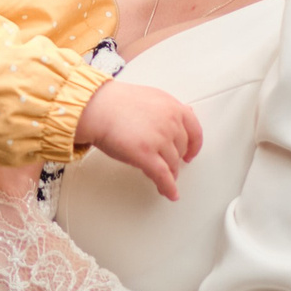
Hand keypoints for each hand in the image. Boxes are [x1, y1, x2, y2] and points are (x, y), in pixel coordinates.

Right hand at [73, 80, 203, 199]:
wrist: (95, 108)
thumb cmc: (115, 103)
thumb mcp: (151, 98)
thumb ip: (168, 109)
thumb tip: (184, 115)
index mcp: (172, 107)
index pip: (195, 130)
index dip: (194, 146)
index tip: (191, 153)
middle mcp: (170, 122)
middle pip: (181, 149)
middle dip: (176, 160)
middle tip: (170, 165)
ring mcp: (159, 139)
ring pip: (172, 164)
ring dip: (170, 174)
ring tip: (164, 179)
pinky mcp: (146, 155)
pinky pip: (163, 176)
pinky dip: (168, 187)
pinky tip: (170, 193)